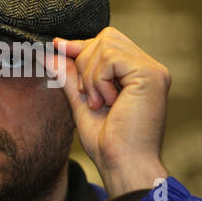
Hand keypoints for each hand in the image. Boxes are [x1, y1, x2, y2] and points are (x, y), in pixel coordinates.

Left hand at [53, 27, 170, 196]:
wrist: (122, 163)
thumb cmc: (106, 140)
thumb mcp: (81, 99)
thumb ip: (69, 74)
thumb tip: (48, 52)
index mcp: (136, 72)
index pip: (107, 41)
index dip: (80, 46)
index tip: (58, 47)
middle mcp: (148, 67)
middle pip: (106, 37)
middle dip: (85, 62)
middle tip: (89, 94)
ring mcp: (153, 70)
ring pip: (106, 46)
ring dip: (92, 77)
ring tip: (99, 102)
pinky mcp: (151, 74)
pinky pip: (111, 58)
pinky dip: (99, 81)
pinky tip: (108, 102)